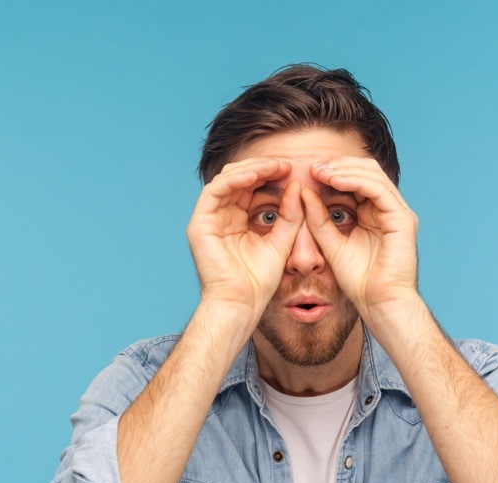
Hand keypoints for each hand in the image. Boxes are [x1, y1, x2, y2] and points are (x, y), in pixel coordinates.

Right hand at [186, 158, 303, 320]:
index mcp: (237, 220)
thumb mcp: (282, 240)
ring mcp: (208, 219)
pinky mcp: (200, 224)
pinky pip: (215, 190)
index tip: (291, 169)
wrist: (242, 303)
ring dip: (251, 169)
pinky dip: (235, 179)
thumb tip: (297, 185)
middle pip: (238, 179)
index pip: (251, 187)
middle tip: (285, 163)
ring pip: (227, 179)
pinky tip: (256, 175)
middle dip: (262, 167)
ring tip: (274, 166)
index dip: (270, 174)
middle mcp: (221, 216)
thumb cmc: (259, 281)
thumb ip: (290, 214)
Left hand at [302, 157, 419, 318]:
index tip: (309, 172)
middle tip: (314, 167)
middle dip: (339, 165)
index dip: (334, 172)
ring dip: (345, 170)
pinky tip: (334, 181)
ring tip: (321, 171)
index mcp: (375, 213)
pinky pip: (378, 190)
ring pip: (373, 175)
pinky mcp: (402, 219)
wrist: (378, 302)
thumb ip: (319, 219)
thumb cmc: (359, 280)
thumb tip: (304, 192)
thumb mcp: (330, 243)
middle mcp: (389, 209)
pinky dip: (355, 181)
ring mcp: (398, 212)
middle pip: (367, 171)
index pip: (357, 179)